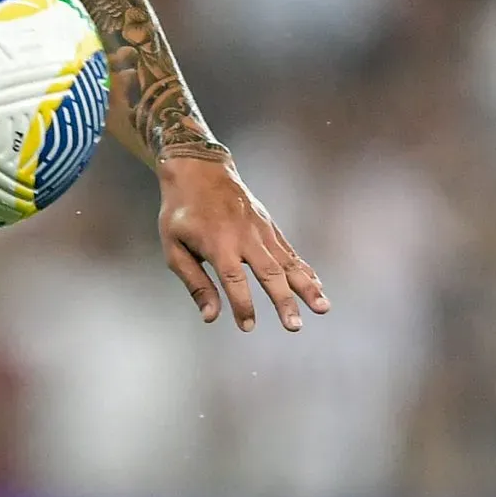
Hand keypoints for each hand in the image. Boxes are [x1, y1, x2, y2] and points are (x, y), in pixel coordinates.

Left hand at [156, 152, 328, 331]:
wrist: (197, 169)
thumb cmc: (180, 212)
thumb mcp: (173, 246)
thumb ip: (194, 281)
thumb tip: (211, 317)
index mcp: (217, 243)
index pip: (233, 280)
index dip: (242, 304)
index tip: (248, 326)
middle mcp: (244, 237)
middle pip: (268, 273)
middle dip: (283, 301)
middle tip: (294, 327)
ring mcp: (261, 230)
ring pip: (287, 262)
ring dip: (306, 287)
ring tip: (323, 308)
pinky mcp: (269, 226)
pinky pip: (290, 251)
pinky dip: (304, 269)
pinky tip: (317, 287)